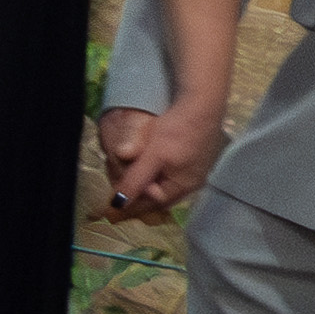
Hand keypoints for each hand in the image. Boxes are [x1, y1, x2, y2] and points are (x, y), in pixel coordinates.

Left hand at [97, 102, 223, 217]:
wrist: (201, 104)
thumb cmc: (178, 130)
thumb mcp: (152, 156)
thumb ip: (135, 180)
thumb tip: (117, 203)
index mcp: (183, 186)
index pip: (153, 204)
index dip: (133, 206)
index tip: (113, 209)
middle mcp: (191, 182)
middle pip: (160, 197)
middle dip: (140, 199)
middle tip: (118, 201)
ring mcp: (194, 170)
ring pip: (165, 185)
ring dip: (147, 187)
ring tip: (129, 188)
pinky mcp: (192, 157)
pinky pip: (169, 174)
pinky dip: (155, 176)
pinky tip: (146, 171)